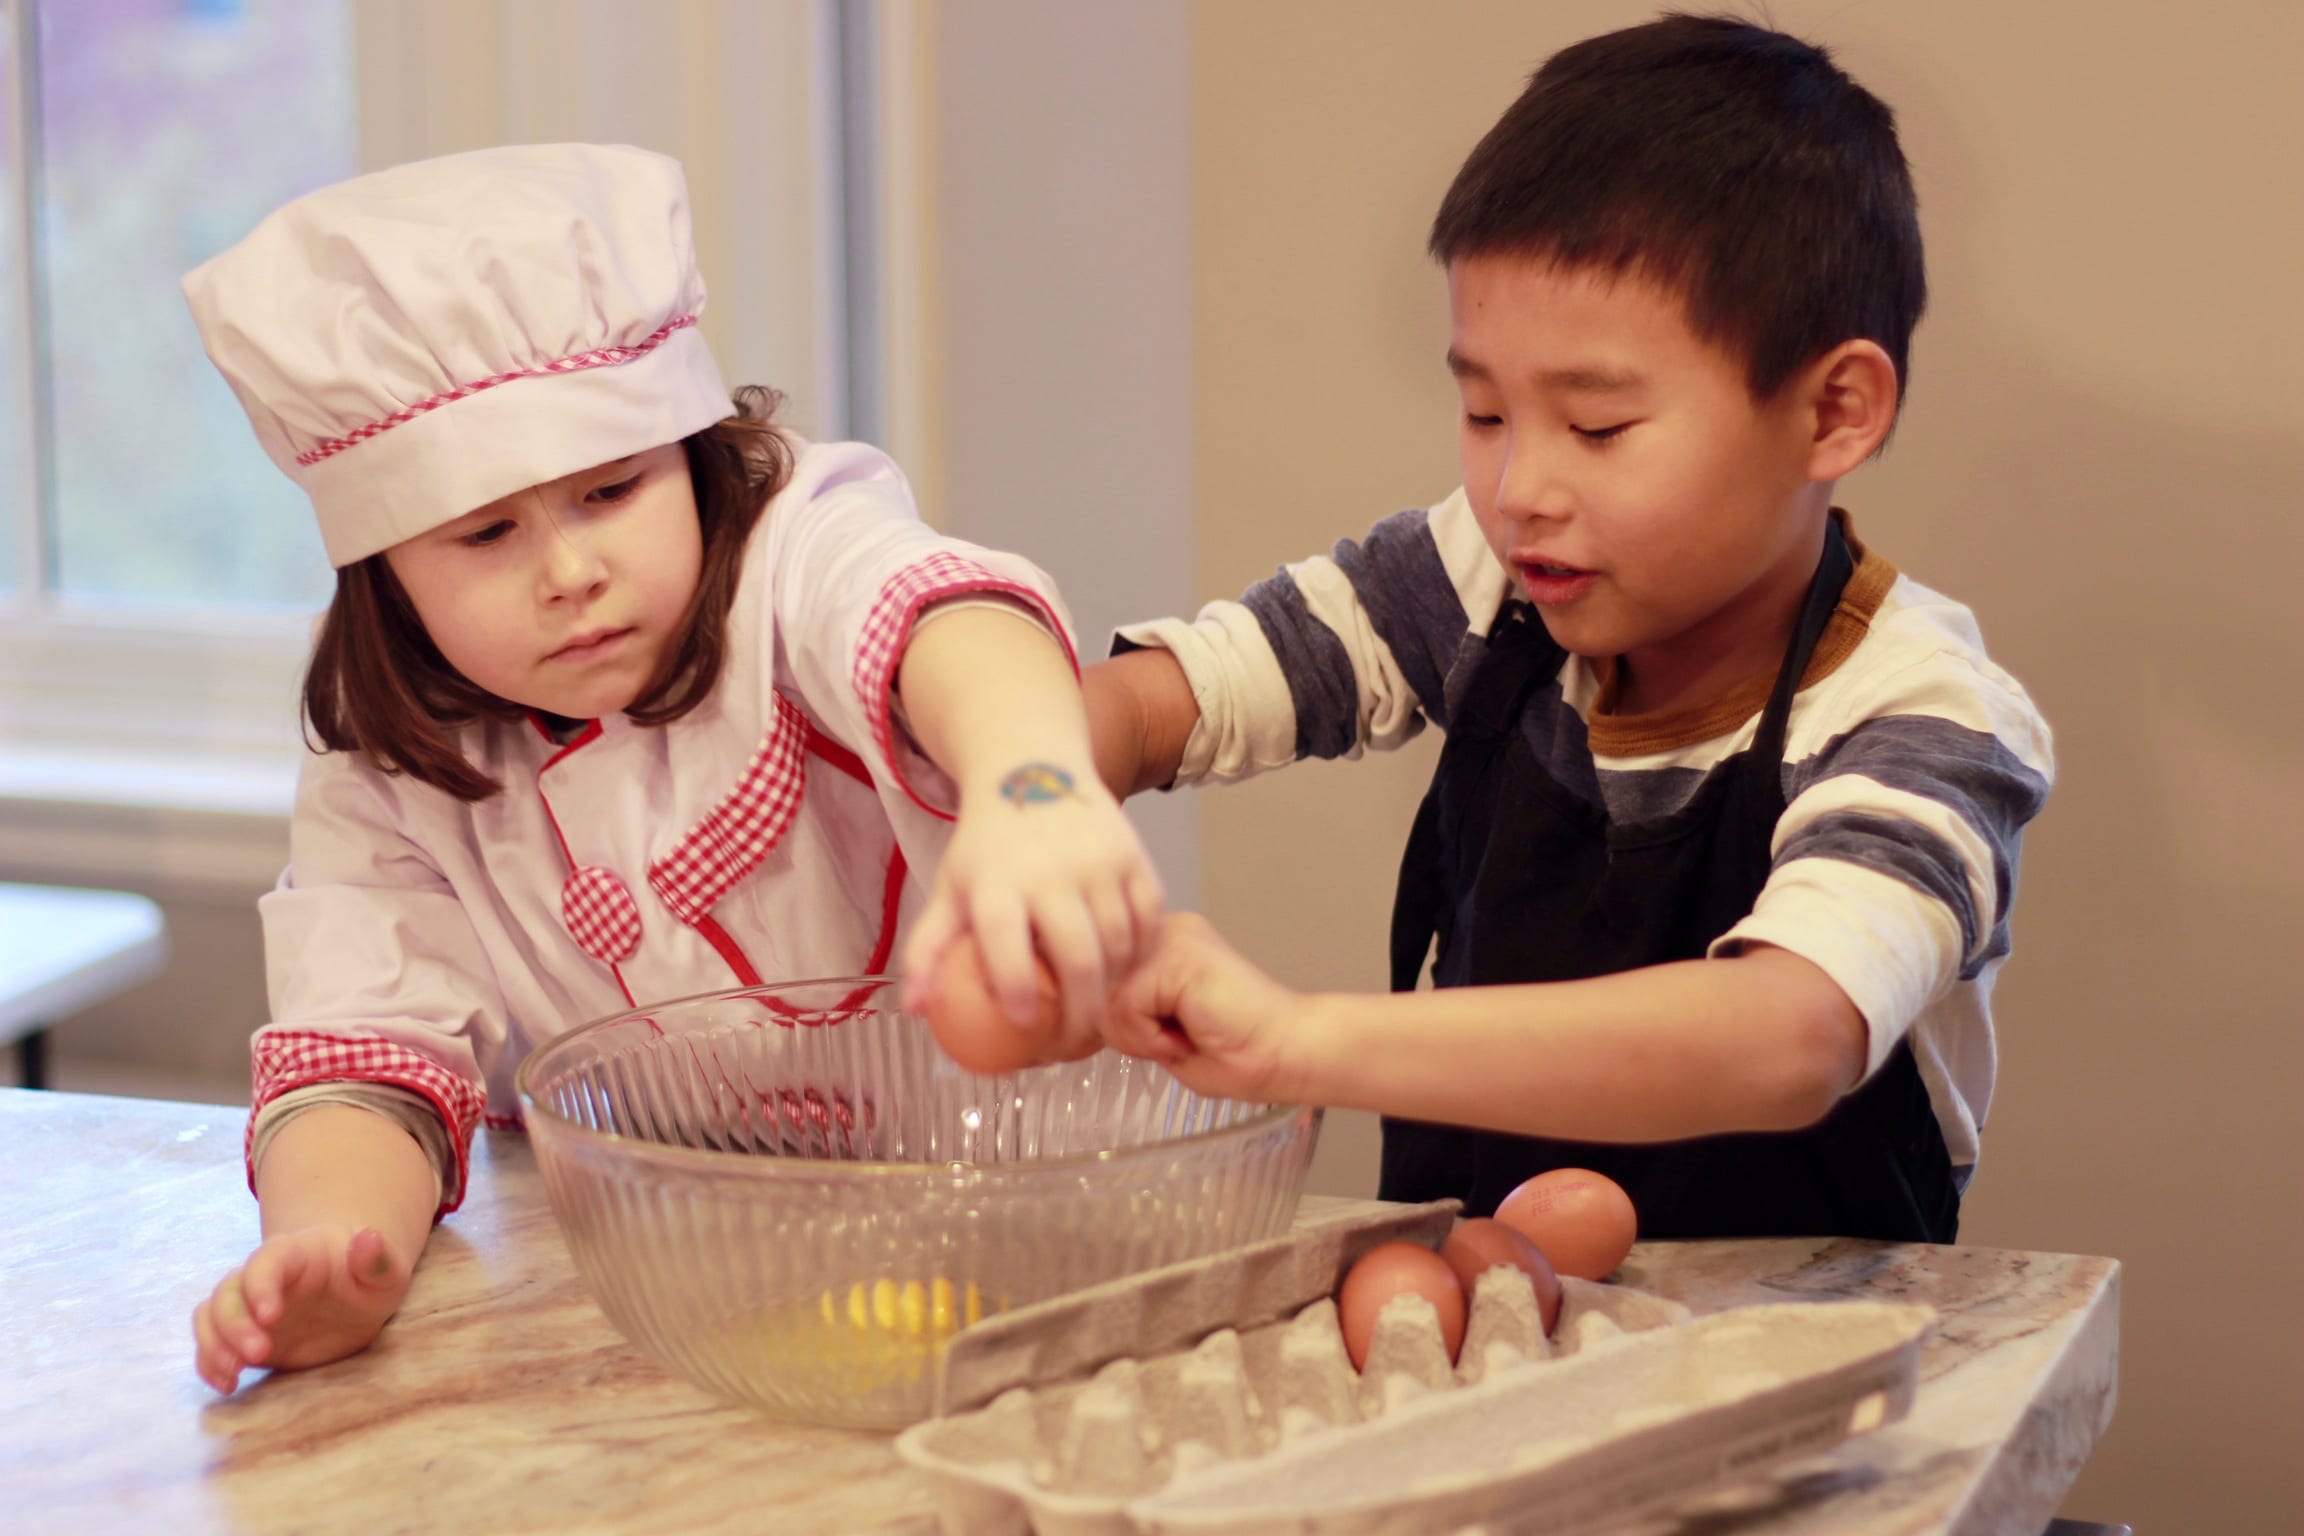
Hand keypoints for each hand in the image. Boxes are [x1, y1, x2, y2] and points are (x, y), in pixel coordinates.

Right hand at [191, 1224, 411, 1393]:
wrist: (354, 1298)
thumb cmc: (369, 1278)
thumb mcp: (386, 1270)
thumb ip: (377, 1258)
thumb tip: (367, 1237)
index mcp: (295, 1254)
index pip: (266, 1260)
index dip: (261, 1286)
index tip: (271, 1316)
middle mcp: (262, 1278)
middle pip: (229, 1291)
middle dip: (235, 1324)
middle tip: (259, 1354)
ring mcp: (249, 1307)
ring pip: (210, 1316)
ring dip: (214, 1345)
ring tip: (233, 1374)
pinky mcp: (244, 1336)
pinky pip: (212, 1344)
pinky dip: (210, 1363)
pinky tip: (227, 1384)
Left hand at [902, 762, 1162, 1050]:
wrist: (1033, 767)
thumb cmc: (988, 845)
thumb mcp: (950, 889)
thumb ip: (928, 949)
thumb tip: (916, 1010)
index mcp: (997, 881)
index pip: (1007, 942)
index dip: (1016, 987)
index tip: (1022, 1024)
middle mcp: (1052, 870)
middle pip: (1078, 957)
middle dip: (1079, 1014)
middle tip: (1070, 1044)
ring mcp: (1099, 862)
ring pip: (1119, 945)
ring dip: (1112, 988)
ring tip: (1095, 1011)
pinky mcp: (1134, 856)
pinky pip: (1149, 921)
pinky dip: (1139, 955)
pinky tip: (1123, 972)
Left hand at [1101, 911, 1299, 1101]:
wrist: (1287, 1054)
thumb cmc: (1236, 1052)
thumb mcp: (1155, 1033)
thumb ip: (1118, 1014)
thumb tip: (1074, 1015)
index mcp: (1157, 944)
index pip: (1094, 978)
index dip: (1110, 1021)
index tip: (1155, 1041)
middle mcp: (1161, 929)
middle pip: (1094, 986)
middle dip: (1124, 1030)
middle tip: (1174, 1042)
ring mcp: (1171, 937)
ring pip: (1106, 997)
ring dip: (1138, 1036)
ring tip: (1184, 1038)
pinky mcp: (1179, 956)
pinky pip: (1125, 1004)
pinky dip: (1149, 1035)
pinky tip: (1188, 1037)